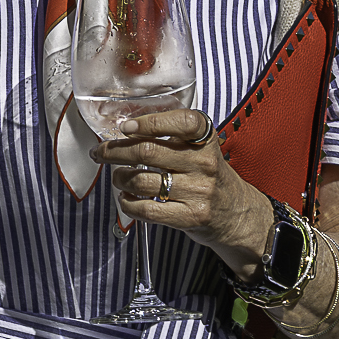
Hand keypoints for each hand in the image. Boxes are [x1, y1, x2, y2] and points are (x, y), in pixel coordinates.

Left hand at [95, 108, 273, 275]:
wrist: (238, 214)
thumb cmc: (209, 177)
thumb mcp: (200, 149)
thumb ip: (172, 136)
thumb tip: (125, 129)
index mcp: (206, 140)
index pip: (182, 121)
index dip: (149, 122)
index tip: (126, 127)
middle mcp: (204, 163)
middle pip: (147, 151)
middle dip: (114, 151)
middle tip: (100, 152)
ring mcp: (198, 191)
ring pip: (141, 180)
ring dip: (119, 178)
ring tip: (118, 177)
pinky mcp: (190, 216)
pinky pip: (147, 209)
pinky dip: (127, 204)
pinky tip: (126, 199)